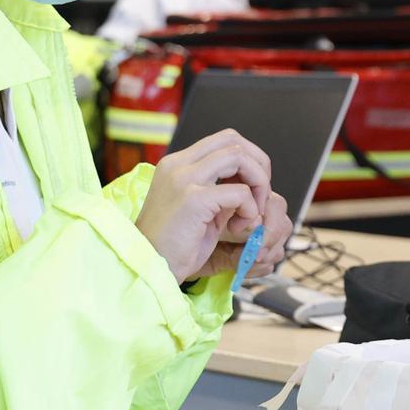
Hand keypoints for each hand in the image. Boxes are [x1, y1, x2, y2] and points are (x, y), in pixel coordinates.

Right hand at [135, 130, 276, 280]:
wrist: (149, 269)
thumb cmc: (174, 246)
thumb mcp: (200, 209)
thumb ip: (222, 191)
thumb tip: (252, 184)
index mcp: (177, 164)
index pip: (224, 140)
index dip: (249, 160)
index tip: (254, 189)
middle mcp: (178, 165)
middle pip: (234, 140)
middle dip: (258, 165)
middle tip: (260, 197)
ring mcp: (184, 178)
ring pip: (239, 157)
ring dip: (258, 184)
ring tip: (253, 213)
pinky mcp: (194, 199)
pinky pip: (240, 192)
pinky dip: (250, 209)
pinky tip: (239, 227)